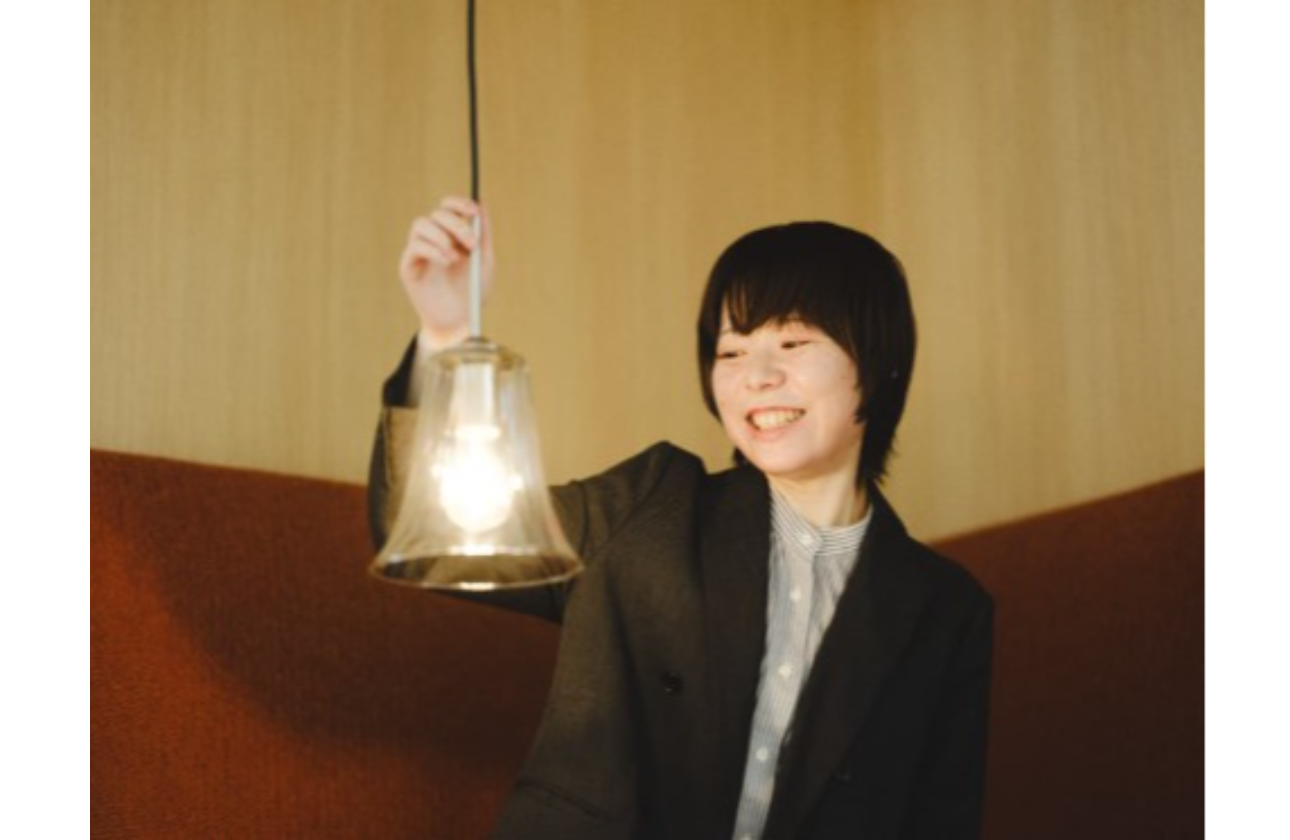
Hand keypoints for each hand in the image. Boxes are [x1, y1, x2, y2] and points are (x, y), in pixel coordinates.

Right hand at [399, 196, 495, 346]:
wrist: (459, 322)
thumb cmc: (472, 293)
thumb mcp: (484, 261)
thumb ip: (484, 233)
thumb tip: (481, 203)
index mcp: (452, 234)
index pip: (448, 207)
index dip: (458, 203)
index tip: (473, 210)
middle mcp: (433, 239)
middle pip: (437, 214)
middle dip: (456, 224)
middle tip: (471, 243)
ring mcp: (419, 251)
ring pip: (421, 224)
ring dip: (441, 236)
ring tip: (456, 257)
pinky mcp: (408, 265)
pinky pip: (415, 246)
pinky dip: (432, 250)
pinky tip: (446, 262)